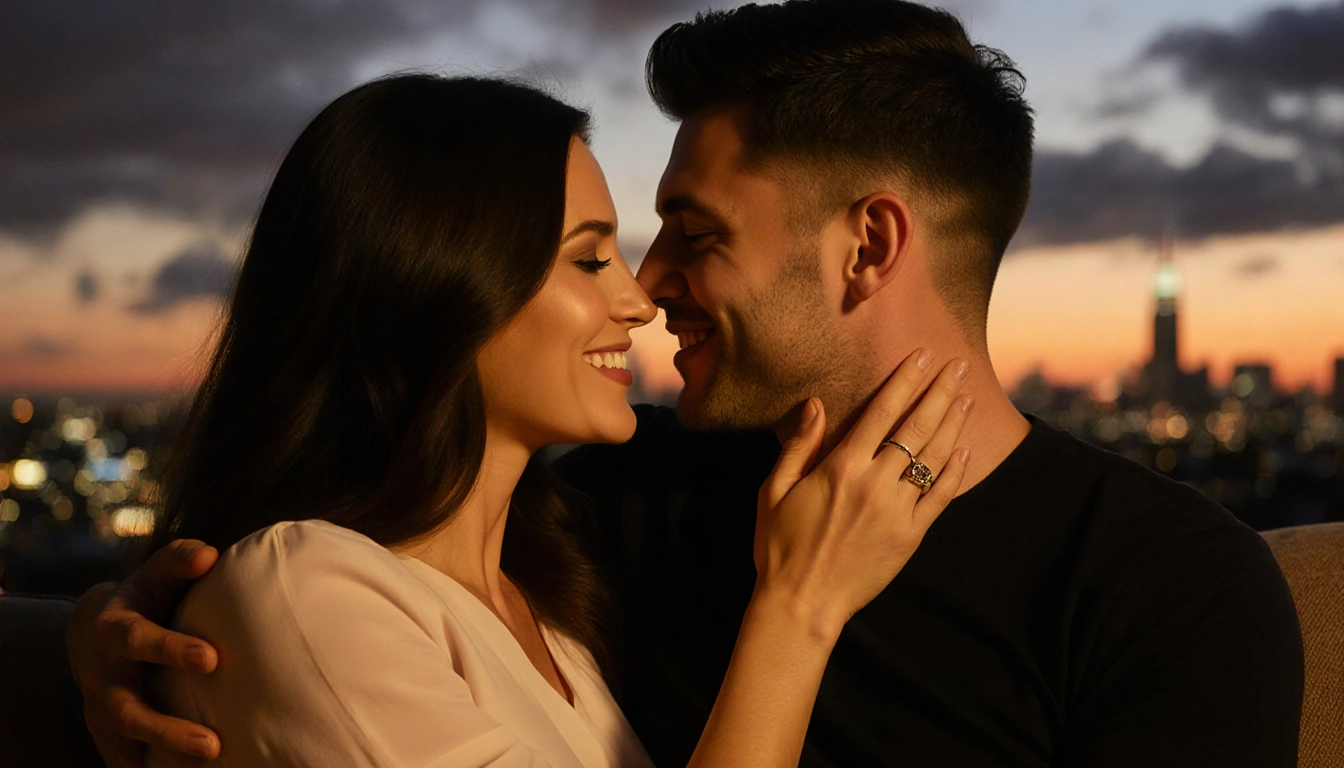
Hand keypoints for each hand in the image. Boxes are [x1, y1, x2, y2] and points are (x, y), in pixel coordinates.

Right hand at [67, 540, 222, 765]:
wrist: (96, 631)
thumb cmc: (145, 597)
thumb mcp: (156, 574)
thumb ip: (180, 560)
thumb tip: (211, 554)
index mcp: (114, 631)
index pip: (139, 641)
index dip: (172, 650)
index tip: (212, 659)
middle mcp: (102, 676)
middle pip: (128, 710)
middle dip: (167, 729)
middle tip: (213, 743)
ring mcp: (100, 710)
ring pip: (125, 743)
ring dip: (163, 757)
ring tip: (208, 761)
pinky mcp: (107, 734)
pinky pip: (122, 758)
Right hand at [755, 349, 972, 639]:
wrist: (801, 603)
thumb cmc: (779, 546)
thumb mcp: (774, 490)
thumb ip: (798, 445)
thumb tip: (816, 403)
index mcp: (841, 467)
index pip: (882, 412)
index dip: (905, 380)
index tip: (923, 355)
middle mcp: (874, 484)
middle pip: (917, 427)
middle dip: (940, 392)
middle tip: (959, 366)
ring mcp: (897, 511)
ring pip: (934, 457)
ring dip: (954, 423)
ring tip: (968, 397)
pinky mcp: (910, 536)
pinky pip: (941, 497)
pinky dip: (956, 470)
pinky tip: (966, 448)